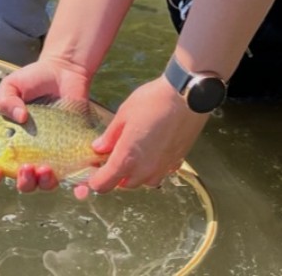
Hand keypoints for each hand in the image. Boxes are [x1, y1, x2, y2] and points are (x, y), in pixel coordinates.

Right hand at [0, 58, 92, 194]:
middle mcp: (30, 155)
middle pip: (23, 182)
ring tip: (45, 169)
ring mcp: (52, 157)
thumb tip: (19, 118)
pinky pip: (75, 176)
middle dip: (22, 181)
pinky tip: (80, 189)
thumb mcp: (12, 84)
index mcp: (10, 143)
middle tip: (26, 167)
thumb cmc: (34, 79)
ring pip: (46, 184)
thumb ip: (6, 100)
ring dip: (44, 183)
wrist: (64, 71)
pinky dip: (78, 188)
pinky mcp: (73, 154)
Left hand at [82, 75, 207, 193]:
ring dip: (134, 172)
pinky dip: (151, 166)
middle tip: (113, 153)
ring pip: (142, 181)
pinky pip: (158, 173)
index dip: (95, 179)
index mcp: (127, 159)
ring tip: (134, 149)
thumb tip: (98, 149)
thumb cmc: (153, 101)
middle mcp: (144, 171)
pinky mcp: (176, 164)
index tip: (93, 170)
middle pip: (123, 184)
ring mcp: (162, 169)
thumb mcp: (124, 113)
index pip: (104, 184)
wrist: (187, 97)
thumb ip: (110, 136)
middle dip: (115, 174)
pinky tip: (153, 147)